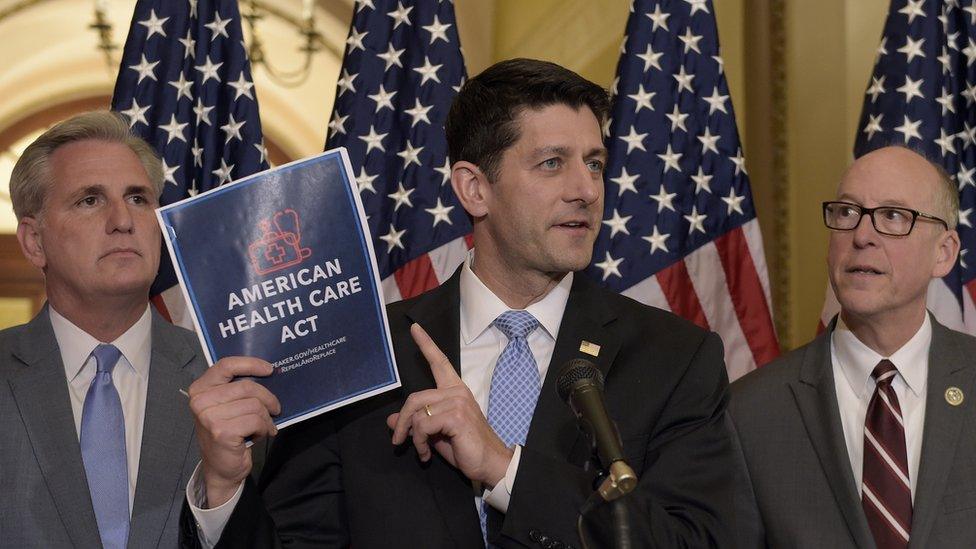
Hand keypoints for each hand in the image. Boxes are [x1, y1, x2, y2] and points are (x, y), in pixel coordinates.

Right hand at [188, 356, 279, 507]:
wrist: (220, 468)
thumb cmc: (227, 433)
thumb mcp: (227, 406)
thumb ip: (238, 389)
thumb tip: (268, 373)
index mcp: (200, 389)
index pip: (226, 365)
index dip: (251, 364)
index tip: (269, 369)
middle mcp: (200, 401)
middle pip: (247, 387)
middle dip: (267, 399)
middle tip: (275, 409)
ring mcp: (209, 417)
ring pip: (255, 405)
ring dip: (265, 418)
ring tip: (262, 427)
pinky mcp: (221, 432)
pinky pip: (256, 421)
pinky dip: (263, 428)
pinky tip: (258, 435)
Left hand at [386, 323, 513, 487]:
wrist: (490, 464)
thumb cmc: (465, 448)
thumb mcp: (435, 434)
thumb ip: (416, 424)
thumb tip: (391, 420)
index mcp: (455, 390)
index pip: (439, 362)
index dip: (426, 344)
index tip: (414, 328)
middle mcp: (456, 391)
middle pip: (414, 397)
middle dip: (401, 422)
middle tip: (397, 441)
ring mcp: (457, 402)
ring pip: (416, 413)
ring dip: (413, 437)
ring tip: (420, 451)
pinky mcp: (456, 416)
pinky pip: (423, 425)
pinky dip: (419, 442)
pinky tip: (426, 454)